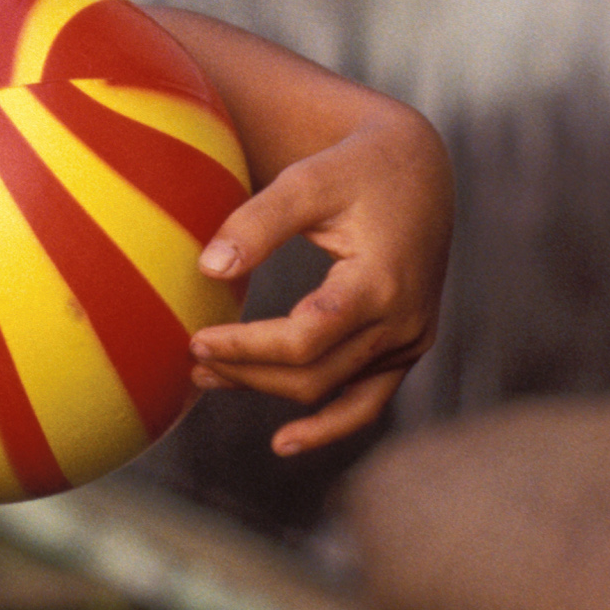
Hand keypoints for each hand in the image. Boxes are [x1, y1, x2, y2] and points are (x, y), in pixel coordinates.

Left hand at [188, 107, 452, 455]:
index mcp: (381, 282)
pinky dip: (328, 425)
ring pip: (334, 391)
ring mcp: (409, 340)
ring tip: (207, 380)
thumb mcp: (307, 180)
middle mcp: (404, 321)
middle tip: (191, 359)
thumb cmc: (354, 168)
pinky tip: (283, 442)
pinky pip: (366, 401)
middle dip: (248, 372)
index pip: (304, 338)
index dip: (245, 347)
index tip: (195, 338)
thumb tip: (208, 269)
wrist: (418, 170)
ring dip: (271, 393)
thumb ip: (257, 221)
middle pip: (314, 373)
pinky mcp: (406, 347)